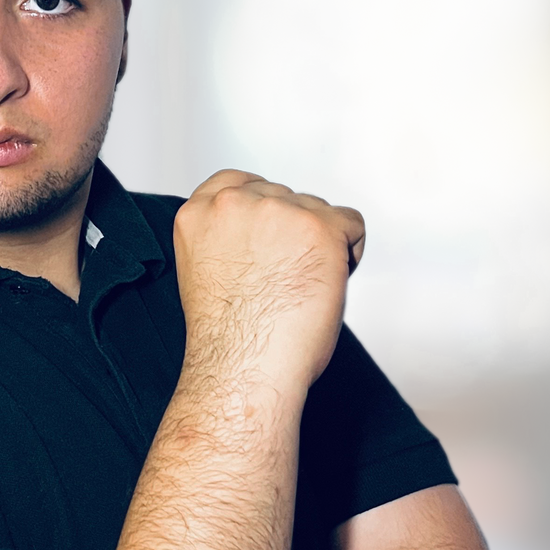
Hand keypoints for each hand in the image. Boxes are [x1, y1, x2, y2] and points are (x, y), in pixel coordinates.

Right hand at [173, 170, 364, 390]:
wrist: (242, 367)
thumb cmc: (227, 337)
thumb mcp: (207, 267)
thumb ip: (226, 236)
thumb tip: (263, 233)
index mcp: (197, 213)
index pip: (235, 183)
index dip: (259, 209)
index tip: (266, 238)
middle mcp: (233, 202)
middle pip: (282, 196)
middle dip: (290, 231)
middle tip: (283, 278)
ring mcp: (276, 210)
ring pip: (317, 210)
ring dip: (319, 242)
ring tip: (301, 286)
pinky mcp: (318, 226)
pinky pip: (352, 224)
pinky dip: (349, 252)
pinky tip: (328, 282)